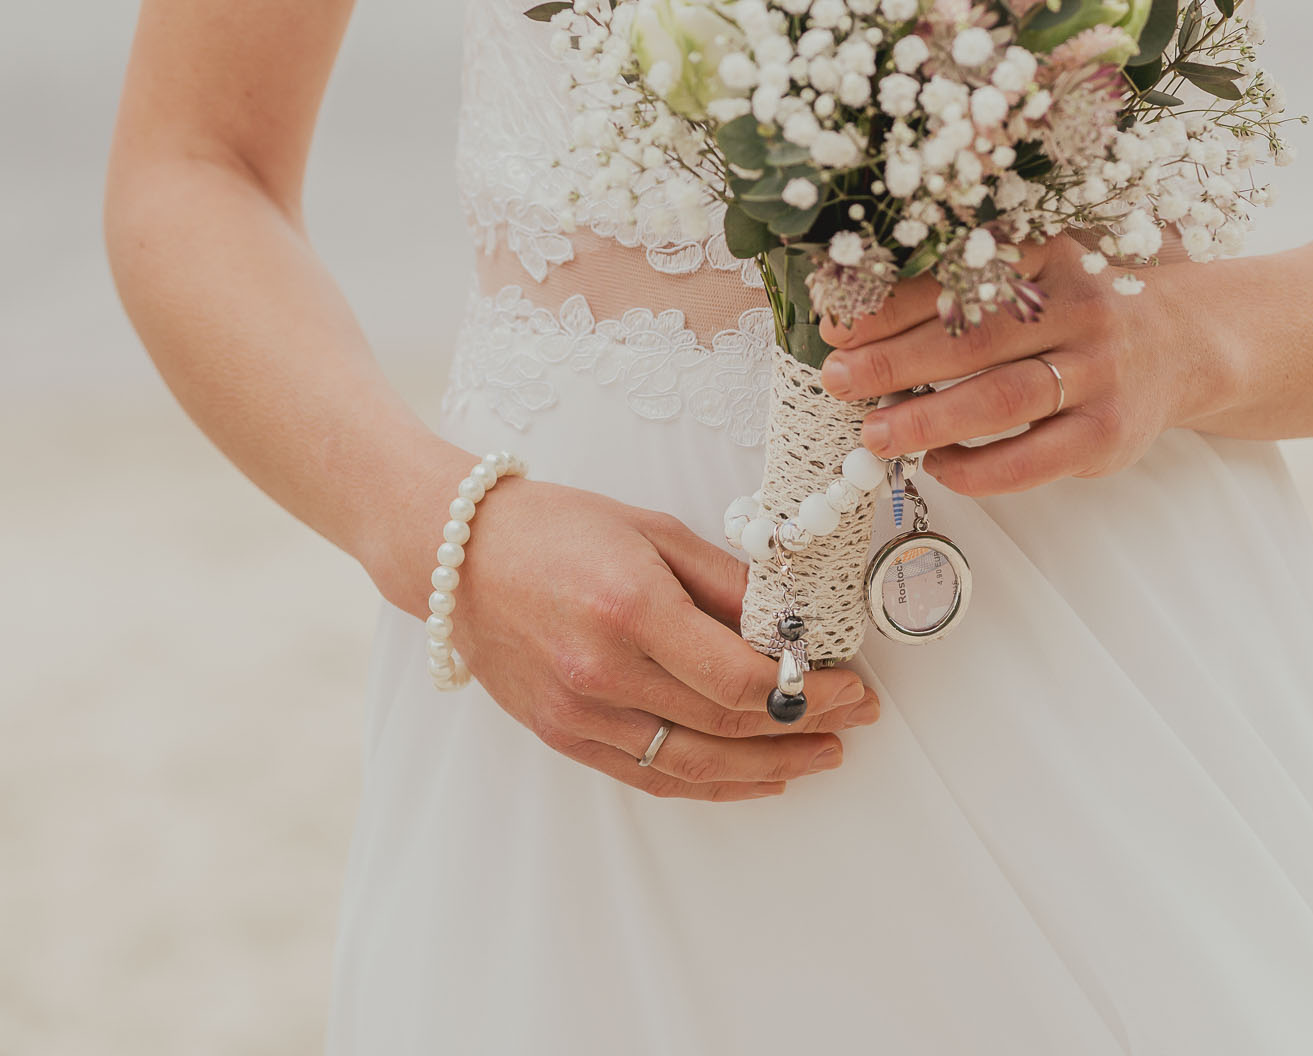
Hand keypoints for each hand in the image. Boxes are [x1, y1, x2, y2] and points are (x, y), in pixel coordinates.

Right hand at [412, 477, 878, 800]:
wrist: (458, 554)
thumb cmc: (558, 528)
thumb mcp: (654, 532)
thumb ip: (727, 583)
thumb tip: (794, 625)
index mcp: (633, 610)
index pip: (741, 677)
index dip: (808, 690)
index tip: (851, 684)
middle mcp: (604, 672)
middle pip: (727, 724)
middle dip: (803, 726)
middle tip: (854, 717)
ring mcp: (579, 713)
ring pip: (694, 764)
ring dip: (768, 768)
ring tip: (819, 756)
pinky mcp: (563, 735)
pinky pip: (649, 774)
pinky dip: (708, 783)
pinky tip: (753, 778)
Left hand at [816, 239, 1240, 495]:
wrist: (1188, 342)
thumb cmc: (1085, 307)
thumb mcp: (1042, 270)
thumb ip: (972, 281)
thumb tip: (861, 316)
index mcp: (1051, 255)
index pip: (958, 278)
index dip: (891, 304)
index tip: (836, 324)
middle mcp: (1079, 309)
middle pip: (972, 339)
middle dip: (894, 362)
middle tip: (836, 380)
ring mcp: (1098, 374)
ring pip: (999, 401)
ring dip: (927, 420)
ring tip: (873, 435)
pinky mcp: (1108, 433)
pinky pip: (1031, 460)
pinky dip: (976, 469)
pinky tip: (937, 466)